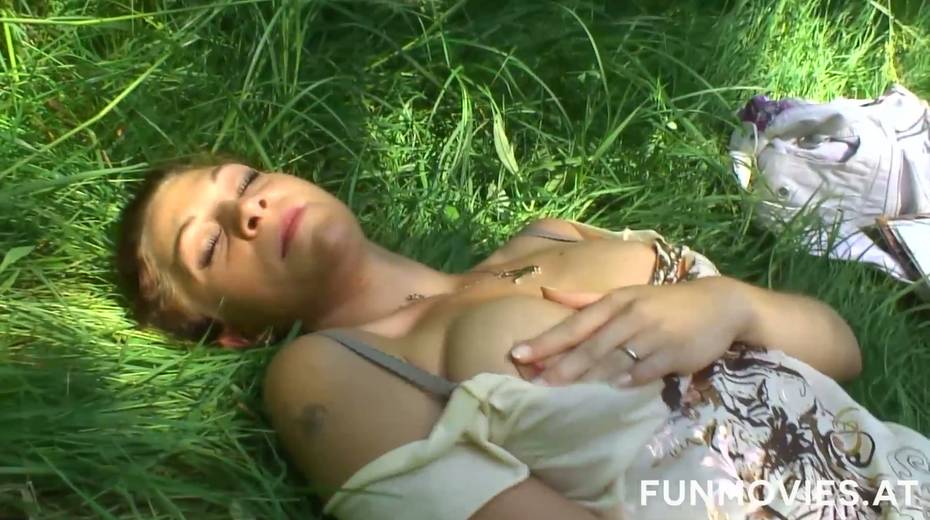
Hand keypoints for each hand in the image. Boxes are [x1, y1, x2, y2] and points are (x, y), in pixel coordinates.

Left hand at [510, 277, 751, 386]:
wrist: (720, 304)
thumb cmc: (665, 302)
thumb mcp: (627, 294)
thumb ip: (586, 299)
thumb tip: (549, 293)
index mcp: (616, 301)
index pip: (575, 324)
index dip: (546, 341)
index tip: (518, 354)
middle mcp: (631, 315)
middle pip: (590, 345)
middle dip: (560, 365)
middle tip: (535, 382)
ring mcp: (653, 334)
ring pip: (614, 357)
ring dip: (587, 374)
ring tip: (560, 389)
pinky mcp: (675, 352)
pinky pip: (647, 369)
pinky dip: (631, 378)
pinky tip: (616, 387)